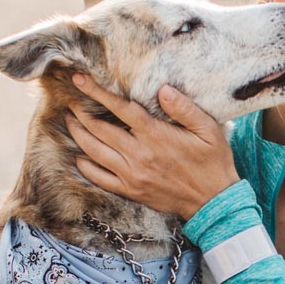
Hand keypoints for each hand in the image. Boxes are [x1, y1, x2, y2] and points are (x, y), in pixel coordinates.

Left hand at [67, 75, 238, 219]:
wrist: (214, 203)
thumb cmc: (213, 164)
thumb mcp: (209, 131)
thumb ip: (185, 108)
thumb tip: (163, 89)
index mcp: (155, 136)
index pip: (119, 108)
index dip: (96, 92)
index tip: (79, 80)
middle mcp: (139, 154)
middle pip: (98, 129)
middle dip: (80, 113)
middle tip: (71, 102)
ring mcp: (132, 175)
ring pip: (93, 151)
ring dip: (78, 135)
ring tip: (71, 123)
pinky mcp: (131, 191)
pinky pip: (99, 178)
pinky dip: (85, 166)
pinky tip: (80, 156)